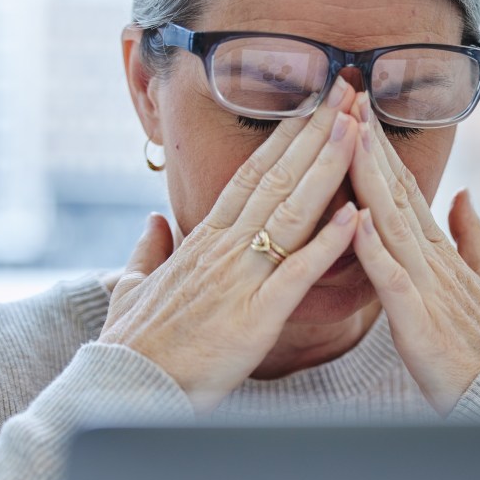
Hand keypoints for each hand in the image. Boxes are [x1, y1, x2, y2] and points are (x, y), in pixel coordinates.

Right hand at [100, 78, 360, 413]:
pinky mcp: (255, 317)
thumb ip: (148, 250)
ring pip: (292, 211)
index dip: (286, 136)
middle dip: (316, 132)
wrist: (122, 388)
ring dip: (327, 168)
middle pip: (278, 177)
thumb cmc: (131, 342)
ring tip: (357, 128)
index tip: (313, 105)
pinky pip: (297, 273)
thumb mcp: (131, 286)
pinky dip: (327, 244)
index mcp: (203, 237)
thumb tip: (153, 223)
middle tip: (346, 90)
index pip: (252, 174)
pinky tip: (355, 216)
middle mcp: (224, 246)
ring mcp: (240, 278)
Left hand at [347, 92, 479, 415]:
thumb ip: (473, 236)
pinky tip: (357, 217)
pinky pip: (390, 279)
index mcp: (440, 252)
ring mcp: (426, 287)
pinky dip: (374, 248)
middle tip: (348, 98)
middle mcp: (432, 260)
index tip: (361, 112)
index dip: (382, 151)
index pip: (406, 190)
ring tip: (349, 136)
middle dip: (370, 145)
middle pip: (395, 193)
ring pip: (391, 223)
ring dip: (369, 178)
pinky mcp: (417, 321)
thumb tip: (464, 193)